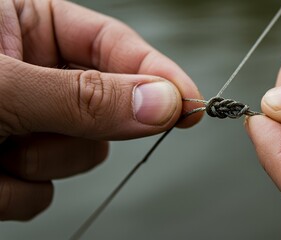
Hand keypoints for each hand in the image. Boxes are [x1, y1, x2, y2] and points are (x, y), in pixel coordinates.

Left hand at [0, 0, 200, 219]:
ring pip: (80, 154)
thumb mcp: (5, 86)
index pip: (113, 43)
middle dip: (81, 129)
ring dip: (42, 163)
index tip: (192, 104)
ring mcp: (27, 121)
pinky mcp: (13, 163)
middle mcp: (34, 74)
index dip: (157, 72)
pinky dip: (16, 193)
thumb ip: (84, 96)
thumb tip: (162, 103)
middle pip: (104, 106)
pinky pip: (43, 191)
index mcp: (27, 26)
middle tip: (50, 129)